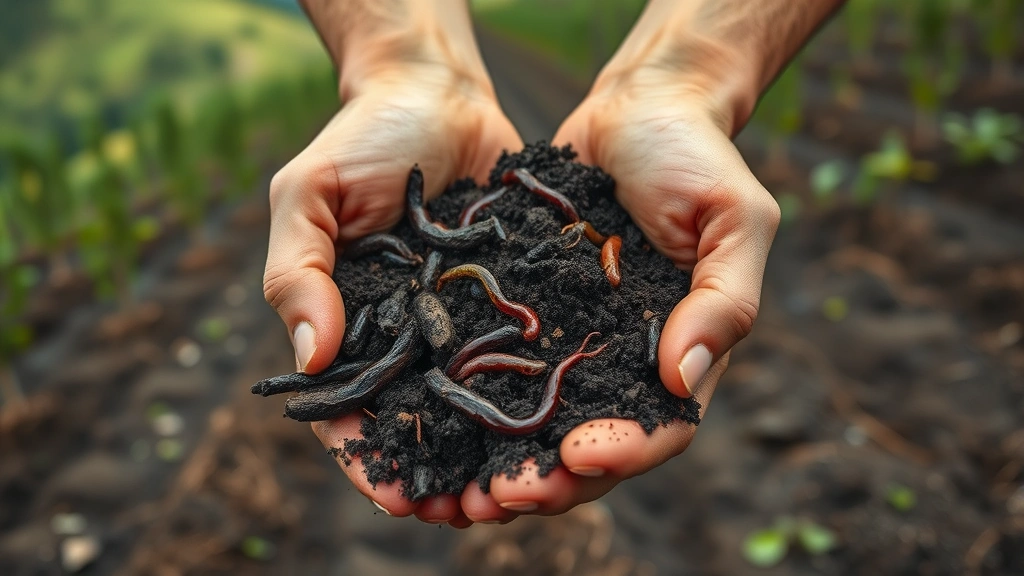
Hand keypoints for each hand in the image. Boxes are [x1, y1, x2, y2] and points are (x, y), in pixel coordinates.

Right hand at [263, 63, 521, 523]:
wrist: (439, 93)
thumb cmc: (362, 138)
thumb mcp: (310, 196)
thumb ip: (298, 272)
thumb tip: (309, 358)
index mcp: (353, 325)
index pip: (351, 411)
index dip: (368, 460)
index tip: (396, 498)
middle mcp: (411, 337)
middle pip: (422, 425)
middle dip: (443, 475)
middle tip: (471, 511)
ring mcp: (464, 324)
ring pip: (479, 407)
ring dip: (496, 455)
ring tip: (522, 491)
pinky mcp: (513, 302)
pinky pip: (526, 359)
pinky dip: (539, 400)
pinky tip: (563, 430)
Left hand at [465, 69, 779, 516]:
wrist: (638, 108)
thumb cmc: (696, 157)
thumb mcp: (734, 219)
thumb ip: (724, 299)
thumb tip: (683, 378)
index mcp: (680, 351)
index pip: (660, 427)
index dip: (623, 454)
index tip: (580, 456)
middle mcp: (622, 360)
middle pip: (590, 445)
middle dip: (550, 480)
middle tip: (501, 498)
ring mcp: (571, 343)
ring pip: (537, 423)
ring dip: (502, 462)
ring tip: (460, 491)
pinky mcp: (526, 316)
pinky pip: (498, 370)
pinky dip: (473, 408)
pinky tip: (437, 426)